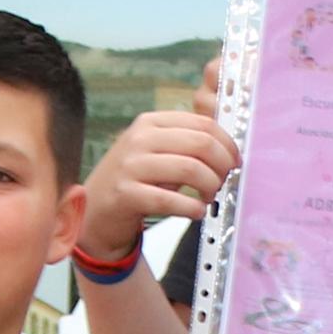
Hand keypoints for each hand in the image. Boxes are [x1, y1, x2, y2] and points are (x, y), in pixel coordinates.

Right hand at [77, 105, 234, 272]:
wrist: (97, 210)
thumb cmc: (136, 180)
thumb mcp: (158, 152)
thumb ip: (187, 144)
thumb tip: (230, 150)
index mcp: (151, 122)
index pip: (203, 123)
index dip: (227, 144)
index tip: (235, 161)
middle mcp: (139, 138)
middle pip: (201, 144)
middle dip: (222, 166)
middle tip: (224, 181)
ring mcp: (130, 165)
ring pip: (190, 169)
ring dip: (210, 187)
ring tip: (209, 197)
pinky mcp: (126, 194)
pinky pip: (170, 200)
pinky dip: (192, 208)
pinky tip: (196, 212)